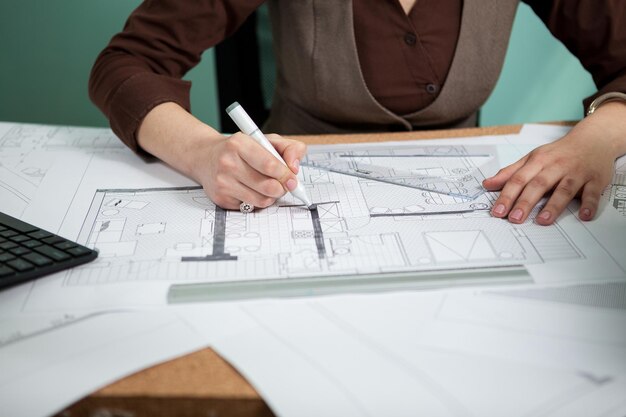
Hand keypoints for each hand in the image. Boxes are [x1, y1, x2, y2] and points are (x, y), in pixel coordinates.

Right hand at [190, 132, 306, 209]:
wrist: (206, 156)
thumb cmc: (240, 149)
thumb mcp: (265, 140)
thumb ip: (289, 148)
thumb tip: (295, 168)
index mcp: (239, 144)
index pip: (270, 165)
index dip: (286, 174)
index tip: (292, 178)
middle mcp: (228, 163)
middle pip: (268, 186)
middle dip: (281, 188)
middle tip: (282, 184)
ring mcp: (223, 182)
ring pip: (261, 200)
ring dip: (271, 196)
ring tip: (267, 185)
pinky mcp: (221, 198)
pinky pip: (250, 207)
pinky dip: (256, 201)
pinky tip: (250, 189)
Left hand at [483, 102, 625, 224]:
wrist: (594, 139)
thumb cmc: (559, 153)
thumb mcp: (532, 158)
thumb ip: (510, 173)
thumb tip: (487, 184)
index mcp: (538, 161)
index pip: (519, 179)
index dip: (507, 195)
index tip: (498, 211)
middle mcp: (556, 167)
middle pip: (539, 185)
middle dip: (525, 202)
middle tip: (514, 218)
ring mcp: (577, 173)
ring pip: (564, 189)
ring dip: (553, 205)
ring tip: (542, 220)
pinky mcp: (595, 180)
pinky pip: (592, 193)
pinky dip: (589, 204)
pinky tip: (584, 216)